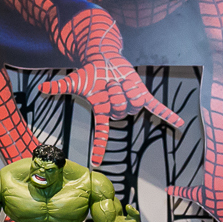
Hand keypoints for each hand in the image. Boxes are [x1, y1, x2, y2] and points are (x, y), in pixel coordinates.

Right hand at [39, 57, 183, 164]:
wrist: (104, 59)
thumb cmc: (89, 73)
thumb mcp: (74, 81)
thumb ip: (59, 87)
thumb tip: (42, 88)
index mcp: (103, 111)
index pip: (102, 132)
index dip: (99, 147)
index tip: (96, 162)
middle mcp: (118, 111)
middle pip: (120, 109)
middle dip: (115, 93)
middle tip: (109, 82)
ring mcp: (132, 103)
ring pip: (133, 103)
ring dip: (126, 88)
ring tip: (119, 80)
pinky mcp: (142, 94)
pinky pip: (157, 107)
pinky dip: (169, 115)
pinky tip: (181, 124)